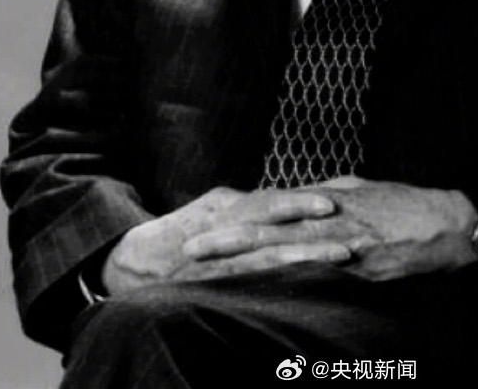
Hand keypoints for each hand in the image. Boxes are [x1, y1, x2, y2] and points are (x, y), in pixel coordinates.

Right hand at [102, 186, 351, 293]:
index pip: (272, 199)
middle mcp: (223, 222)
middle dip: (313, 219)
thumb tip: (287, 195)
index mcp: (227, 205)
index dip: (305, 199)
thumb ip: (247, 203)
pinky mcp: (211, 277)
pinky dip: (276, 278)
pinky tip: (303, 282)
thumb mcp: (213, 209)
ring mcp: (217, 251)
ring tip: (342, 254)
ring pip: (268, 248)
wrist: (129, 263)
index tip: (338, 199)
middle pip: (274, 217)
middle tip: (349, 219)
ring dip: (307, 251)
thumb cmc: (178, 235)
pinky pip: (248, 278)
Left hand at [183, 176, 477, 281]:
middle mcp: (327, 218)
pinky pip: (319, 272)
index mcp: (324, 200)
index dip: (234, 219)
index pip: (269, 209)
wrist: (447, 224)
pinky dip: (290, 277)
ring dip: (245, 260)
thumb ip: (325, 194)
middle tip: (188, 250)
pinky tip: (264, 286)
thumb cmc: (404, 204)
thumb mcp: (359, 189)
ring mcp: (341, 242)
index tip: (202, 227)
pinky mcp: (359, 267)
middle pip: (266, 228)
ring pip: (284, 249)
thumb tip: (295, 199)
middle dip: (225, 240)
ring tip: (212, 269)